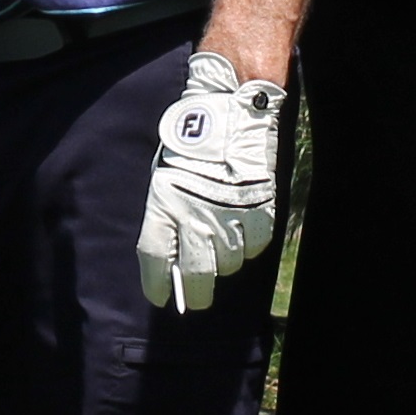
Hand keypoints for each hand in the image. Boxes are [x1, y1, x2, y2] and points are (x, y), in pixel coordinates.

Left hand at [137, 51, 283, 310]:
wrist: (230, 114)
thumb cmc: (191, 146)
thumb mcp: (165, 178)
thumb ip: (166, 216)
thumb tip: (173, 258)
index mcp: (165, 203)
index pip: (156, 258)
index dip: (157, 285)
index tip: (160, 299)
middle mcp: (197, 215)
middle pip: (196, 273)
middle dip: (195, 293)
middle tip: (196, 301)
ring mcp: (230, 216)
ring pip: (229, 263)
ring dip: (224, 264)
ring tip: (221, 253)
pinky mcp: (259, 211)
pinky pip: (255, 247)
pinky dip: (248, 246)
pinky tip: (242, 235)